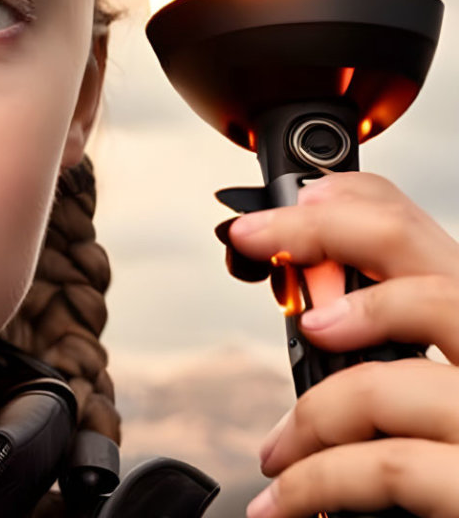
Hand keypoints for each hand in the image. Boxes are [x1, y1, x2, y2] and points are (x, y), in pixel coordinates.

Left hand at [222, 172, 458, 517]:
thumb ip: (400, 351)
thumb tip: (318, 312)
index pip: (431, 233)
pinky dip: (314, 482)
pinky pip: (380, 467)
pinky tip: (287, 501)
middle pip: (417, 264)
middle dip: (315, 236)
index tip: (292, 206)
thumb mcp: (446, 394)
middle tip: (251, 238)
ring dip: (307, 417)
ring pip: (378, 381)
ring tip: (278, 454)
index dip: (356, 204)